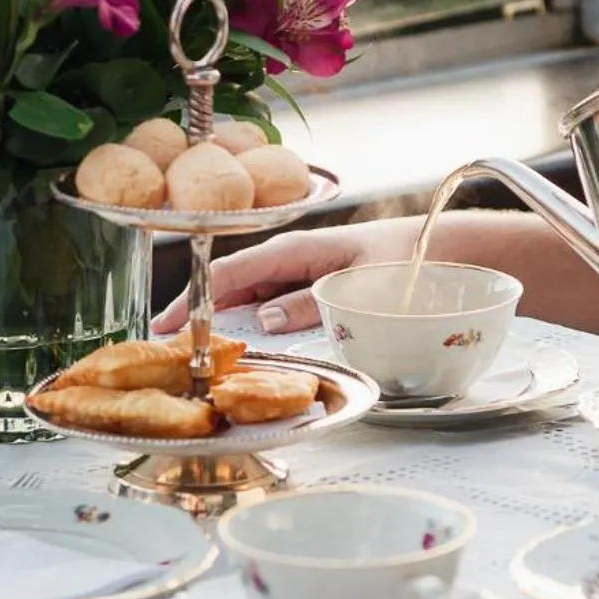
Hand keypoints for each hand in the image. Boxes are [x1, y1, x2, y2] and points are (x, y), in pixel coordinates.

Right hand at [154, 216, 422, 334]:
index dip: (193, 300)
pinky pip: (265, 303)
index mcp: (292, 249)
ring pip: (243, 296)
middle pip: (227, 285)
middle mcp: (286, 257)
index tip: (164, 327)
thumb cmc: (399, 259)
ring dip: (218, 322)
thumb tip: (264, 320)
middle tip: (163, 350)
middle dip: (195, 314)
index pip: (227, 273)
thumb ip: (309, 303)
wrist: (436, 246)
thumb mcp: (354, 286)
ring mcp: (293, 270)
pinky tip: (235, 345)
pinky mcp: (304, 284)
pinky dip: (245, 323)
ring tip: (189, 351)